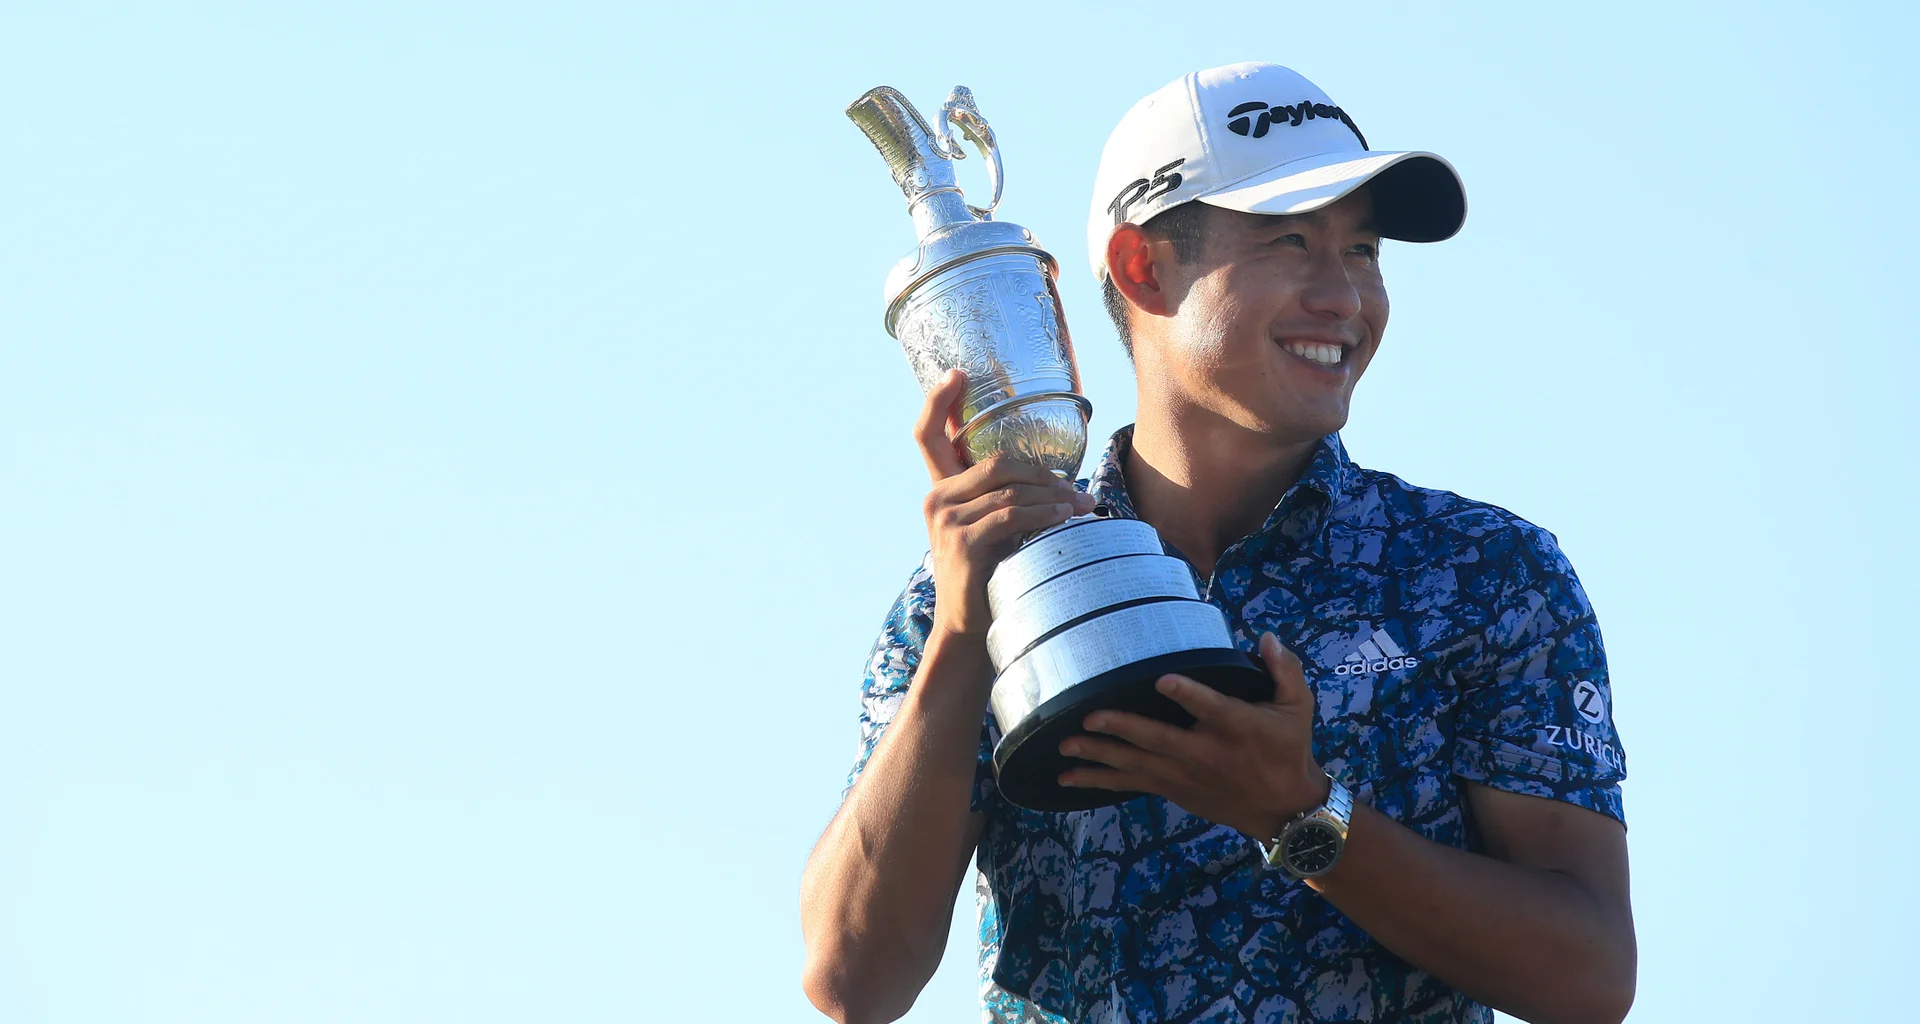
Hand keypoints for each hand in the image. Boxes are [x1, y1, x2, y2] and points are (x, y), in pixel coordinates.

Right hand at [915, 369, 1093, 638]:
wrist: (967, 627)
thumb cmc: (986, 575)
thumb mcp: (988, 529)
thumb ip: (1002, 500)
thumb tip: (1058, 481)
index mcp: (939, 490)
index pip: (927, 436)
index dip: (938, 400)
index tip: (957, 373)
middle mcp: (936, 499)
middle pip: (995, 461)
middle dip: (1043, 471)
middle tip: (1078, 487)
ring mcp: (946, 520)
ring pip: (1009, 488)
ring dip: (1053, 495)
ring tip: (1081, 507)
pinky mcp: (963, 543)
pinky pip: (1012, 514)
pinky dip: (1044, 514)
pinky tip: (1064, 518)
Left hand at [1057, 632, 1327, 838]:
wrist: (1284, 809)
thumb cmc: (1288, 749)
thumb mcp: (1298, 708)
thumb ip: (1285, 670)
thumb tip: (1268, 638)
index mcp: (1236, 726)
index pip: (1209, 707)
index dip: (1186, 694)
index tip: (1162, 681)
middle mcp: (1205, 751)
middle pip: (1157, 738)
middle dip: (1121, 728)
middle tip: (1088, 718)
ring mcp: (1184, 774)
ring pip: (1136, 764)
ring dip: (1099, 756)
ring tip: (1065, 747)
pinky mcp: (1173, 788)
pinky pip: (1131, 784)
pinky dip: (1100, 780)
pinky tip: (1070, 777)